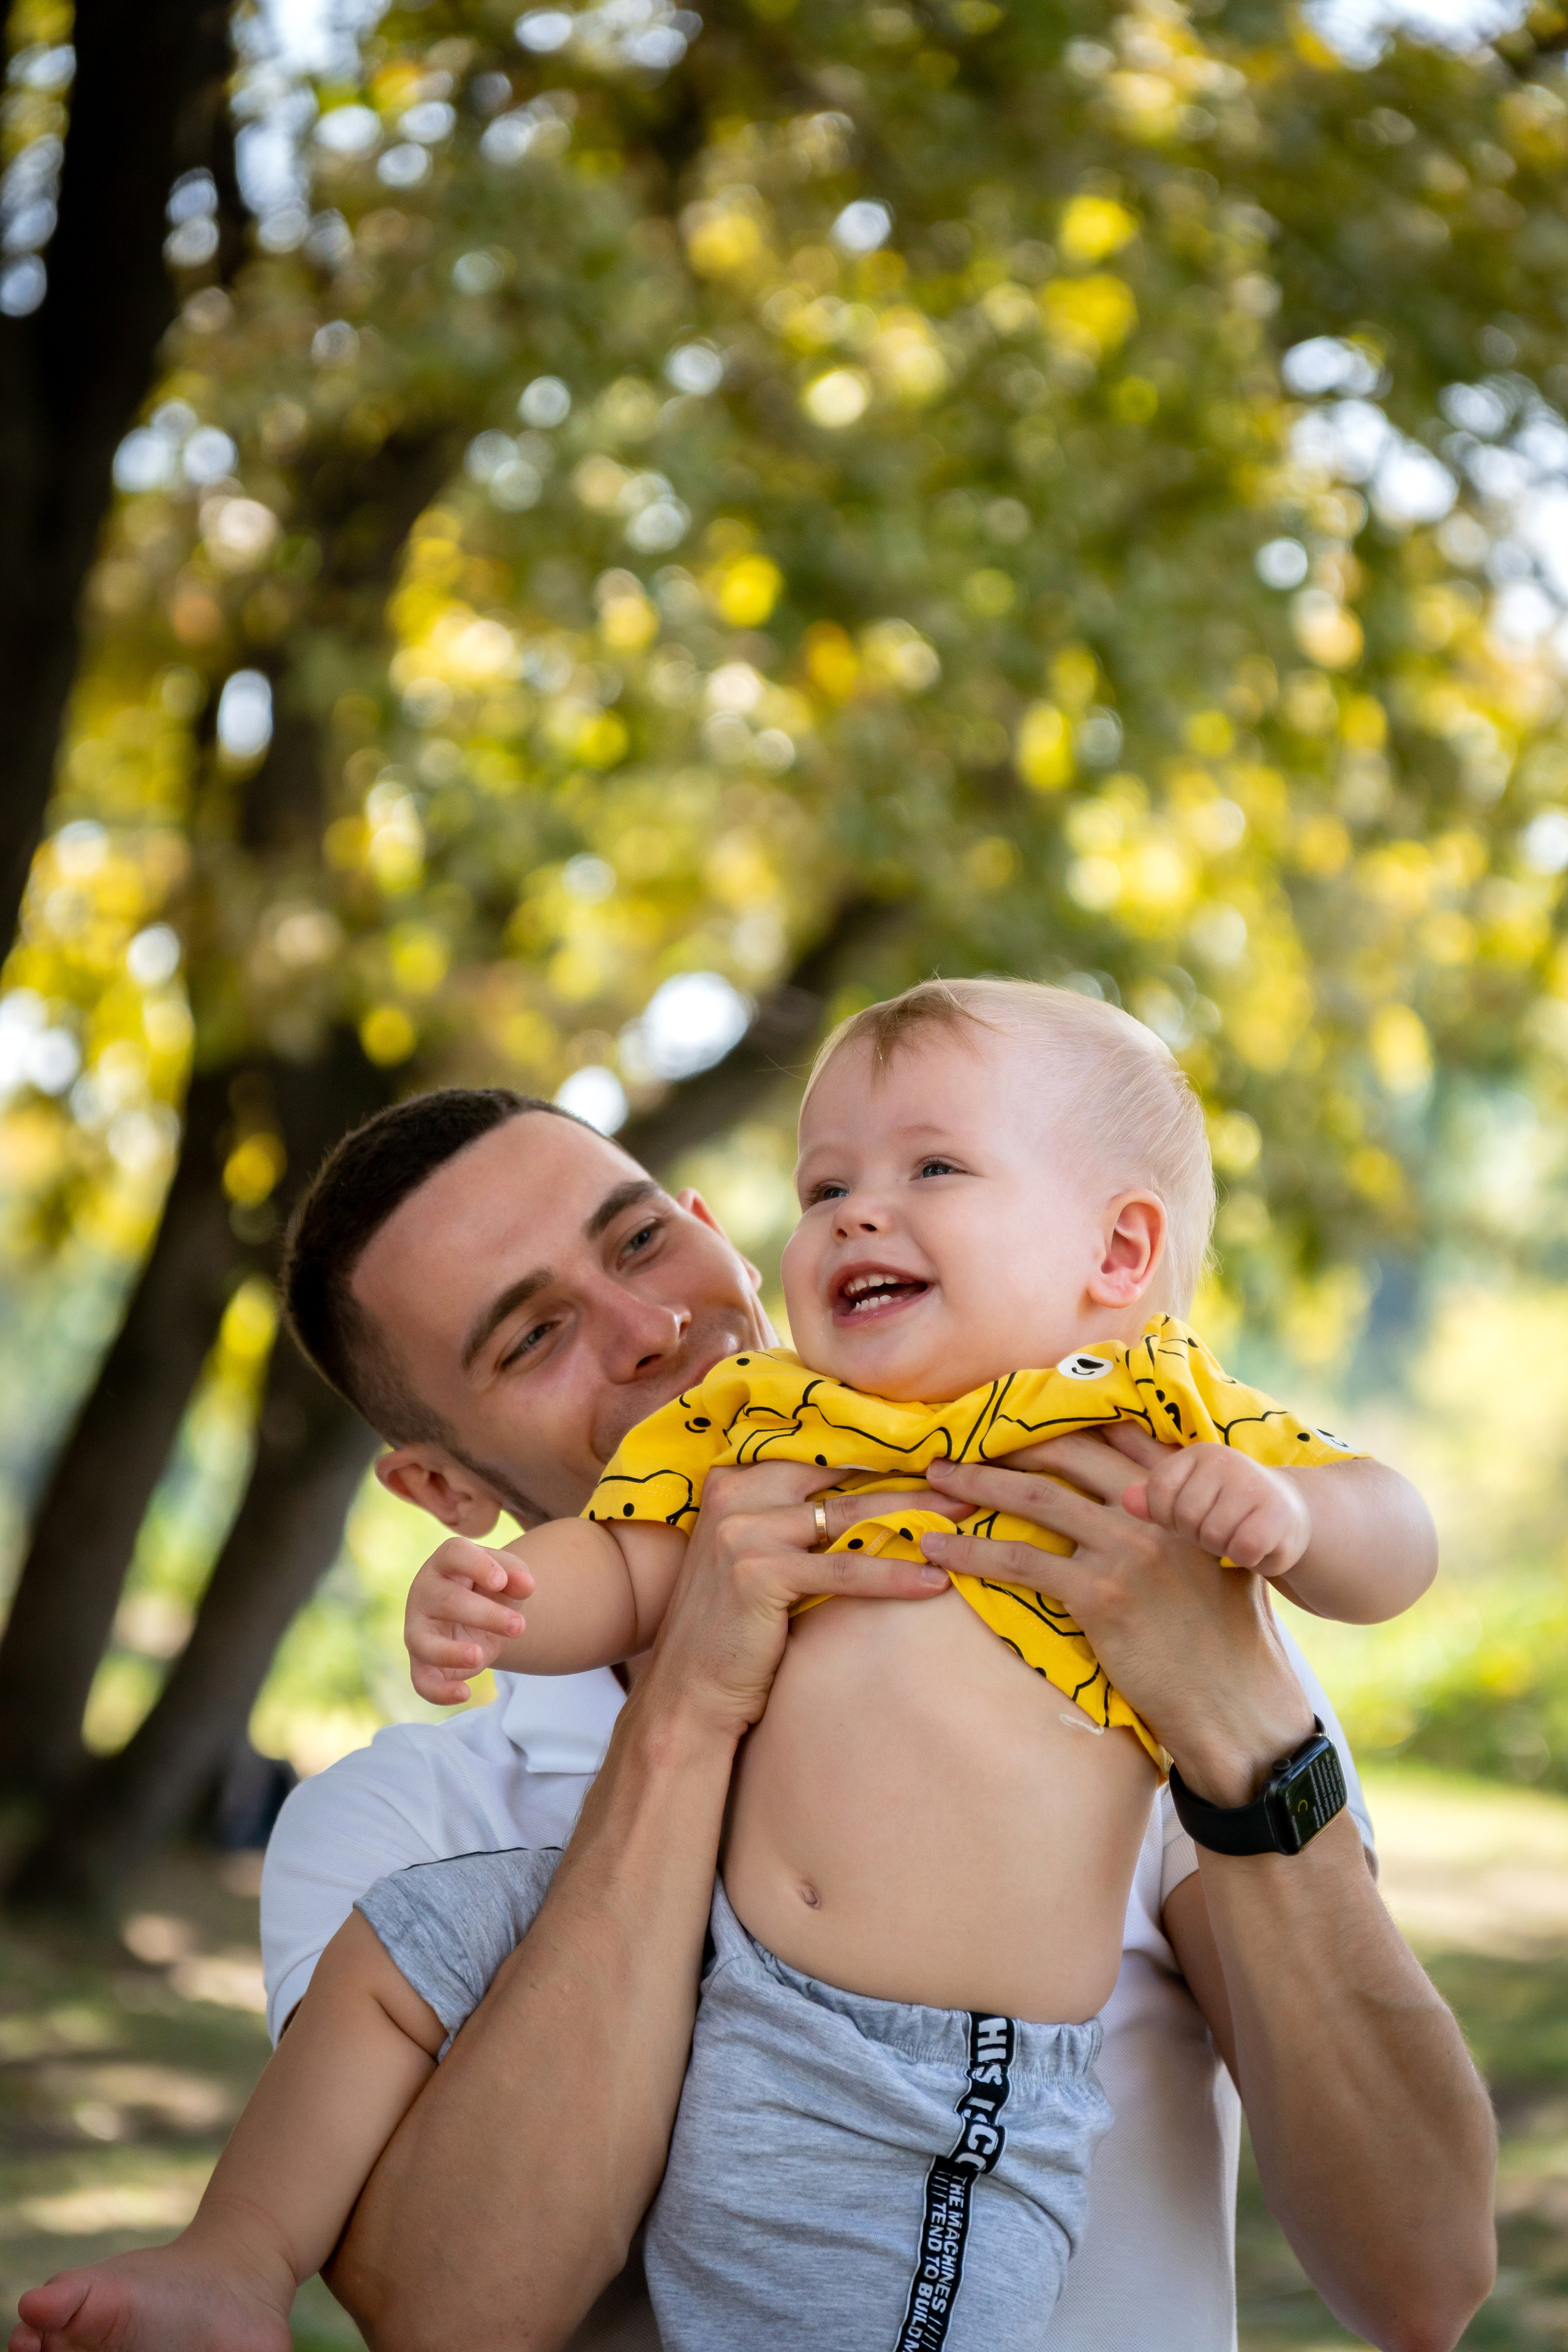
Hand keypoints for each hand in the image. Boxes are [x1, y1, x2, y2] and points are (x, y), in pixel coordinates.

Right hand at [404, 1537, 534, 1705]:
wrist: (479, 1616)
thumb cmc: (490, 1587)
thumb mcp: (508, 1574)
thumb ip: (517, 1574)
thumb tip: (526, 1585)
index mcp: (446, 1563)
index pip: (454, 1553)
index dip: (477, 1565)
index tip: (501, 1581)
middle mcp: (425, 1592)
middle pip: (447, 1601)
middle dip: (485, 1615)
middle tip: (519, 1626)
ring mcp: (418, 1628)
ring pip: (423, 1642)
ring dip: (450, 1652)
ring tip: (480, 1655)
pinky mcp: (421, 1663)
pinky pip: (421, 1681)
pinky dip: (439, 1692)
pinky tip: (464, 1694)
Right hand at [630, 1460, 956, 1747]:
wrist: (689, 1690)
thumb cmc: (736, 1624)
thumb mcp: (762, 1553)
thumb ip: (799, 1515)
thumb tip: (879, 1490)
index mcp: (735, 1476)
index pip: (822, 1451)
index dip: (881, 1451)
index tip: (937, 1450)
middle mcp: (734, 1491)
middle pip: (840, 1475)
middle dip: (908, 1474)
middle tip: (969, 1477)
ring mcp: (742, 1530)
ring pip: (848, 1517)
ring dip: (915, 1517)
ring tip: (966, 1518)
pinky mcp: (756, 1572)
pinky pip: (842, 1570)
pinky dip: (892, 1576)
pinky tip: (934, 1582)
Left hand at [921, 1428, 1314, 1805]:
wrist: (1239, 1705)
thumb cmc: (1228, 1639)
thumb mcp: (1218, 1558)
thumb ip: (1181, 1516)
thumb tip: (1136, 1493)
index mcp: (1186, 1494)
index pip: (1117, 1431)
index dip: (1062, 1416)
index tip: (1016, 1411)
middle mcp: (1158, 1509)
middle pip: (1070, 1451)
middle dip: (1010, 1439)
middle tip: (964, 1435)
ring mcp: (1129, 1549)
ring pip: (1036, 1497)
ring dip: (976, 1483)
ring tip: (935, 1478)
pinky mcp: (1101, 1595)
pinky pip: (1021, 1560)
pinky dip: (971, 1551)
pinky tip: (937, 1549)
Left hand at [1118, 1435, 1310, 1576]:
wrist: (1291, 1514)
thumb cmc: (1227, 1510)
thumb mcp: (1188, 1500)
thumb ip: (1155, 1499)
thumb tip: (1126, 1500)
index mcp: (1198, 1453)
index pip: (1159, 1490)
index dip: (1168, 1516)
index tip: (1190, 1517)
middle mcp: (1227, 1460)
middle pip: (1185, 1516)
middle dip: (1198, 1535)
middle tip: (1220, 1528)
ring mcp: (1254, 1484)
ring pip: (1213, 1535)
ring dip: (1224, 1547)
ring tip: (1238, 1534)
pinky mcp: (1278, 1513)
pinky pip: (1243, 1550)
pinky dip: (1248, 1558)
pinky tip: (1259, 1546)